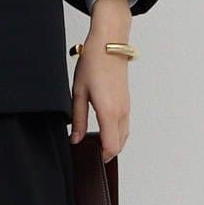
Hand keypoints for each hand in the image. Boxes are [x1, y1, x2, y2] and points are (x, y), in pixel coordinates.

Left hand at [69, 0, 132, 159]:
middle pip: (119, 145)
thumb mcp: (78, 92)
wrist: (109, 44)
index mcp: (109, 111)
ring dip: (112, 144)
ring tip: (95, 145)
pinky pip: (125, 126)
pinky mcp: (127, 103)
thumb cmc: (93, 64)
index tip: (91, 160)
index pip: (111, 146)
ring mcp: (127, 107)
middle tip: (90, 155)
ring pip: (124, 136)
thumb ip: (78, 120)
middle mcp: (122, 112)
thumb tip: (76, 139)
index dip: (101, 157)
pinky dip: (117, 134)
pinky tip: (104, 131)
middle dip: (106, 153)